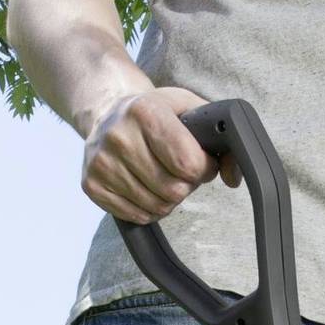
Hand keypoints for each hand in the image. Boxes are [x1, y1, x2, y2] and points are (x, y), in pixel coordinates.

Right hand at [81, 84, 238, 221]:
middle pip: (173, 189)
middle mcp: (118, 136)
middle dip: (187, 184)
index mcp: (144, 111)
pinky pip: (136, 216)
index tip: (202, 162)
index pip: (187, 162)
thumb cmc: (154, 111)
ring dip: (169, 198)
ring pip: (156, 207)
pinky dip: (149, 208)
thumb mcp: (189, 108)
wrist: (106, 112)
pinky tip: (147, 187)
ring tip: (164, 176)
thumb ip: (219, 138)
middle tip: (181, 170)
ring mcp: (101, 163)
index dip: (204, 169)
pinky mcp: (91, 185)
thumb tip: (234, 177)